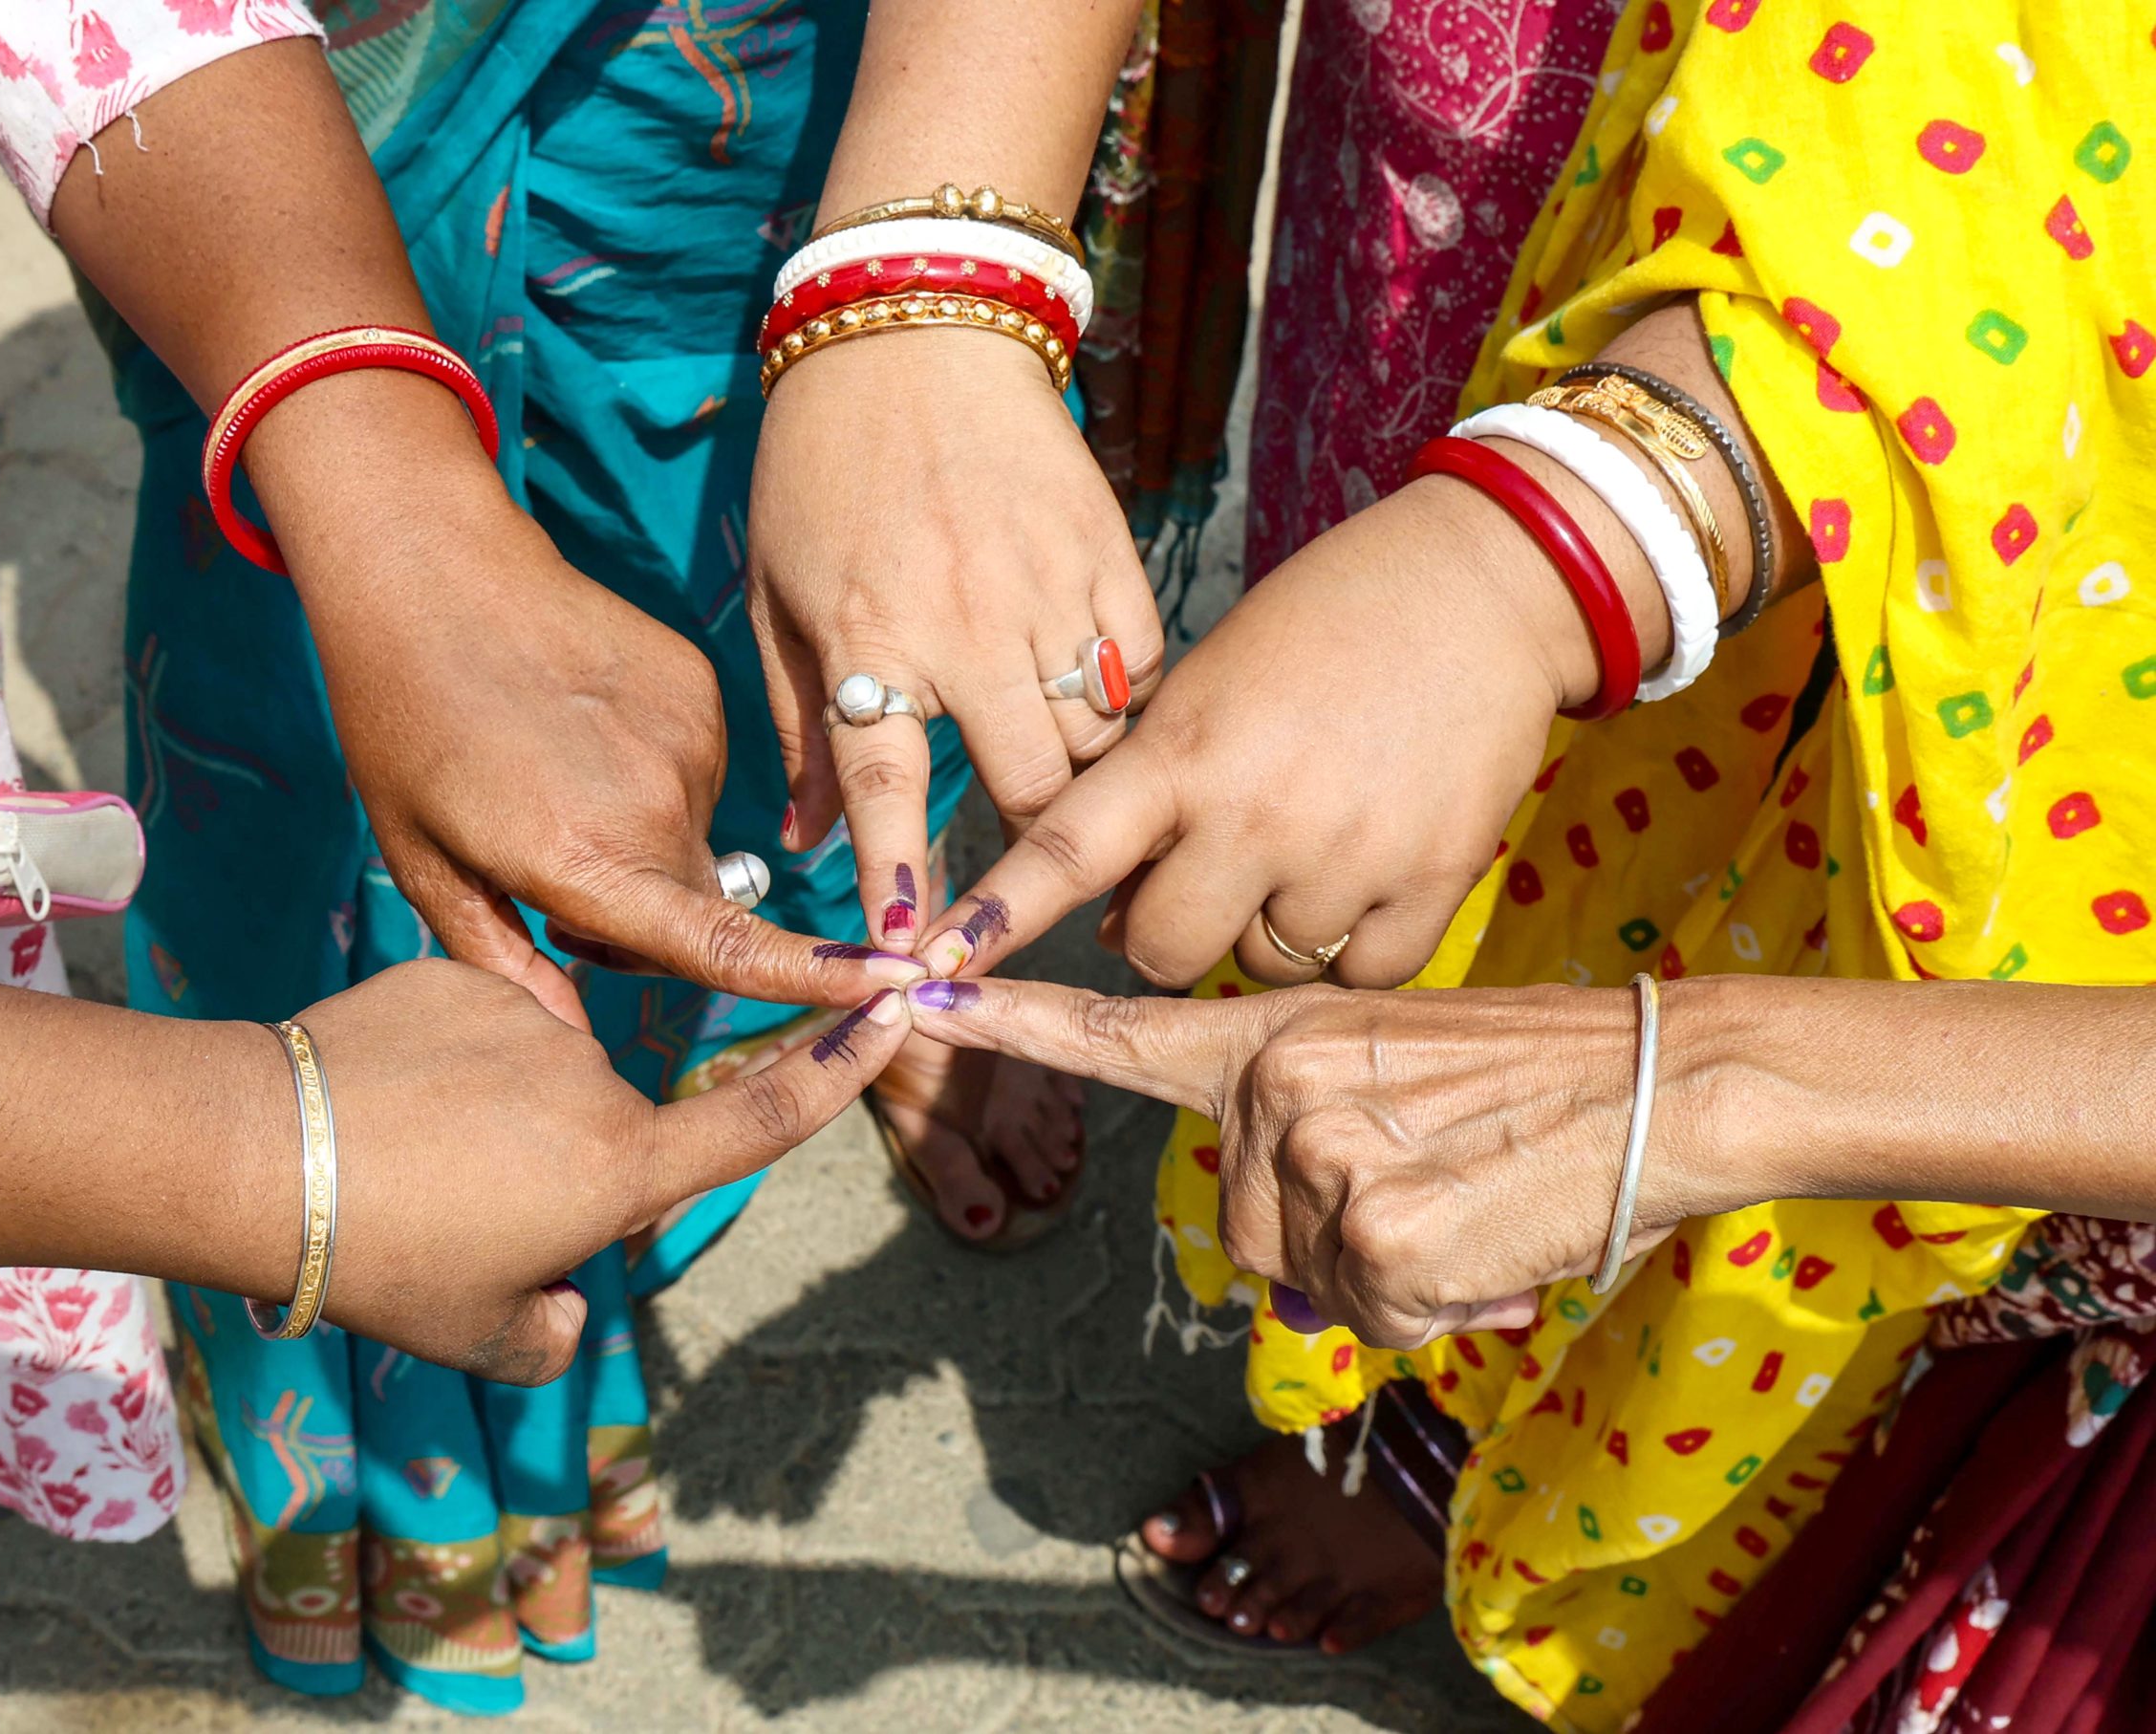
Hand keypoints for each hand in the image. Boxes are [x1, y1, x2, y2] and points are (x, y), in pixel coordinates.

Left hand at [276, 457, 924, 1013]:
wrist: (432, 572)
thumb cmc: (406, 723)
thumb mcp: (424, 862)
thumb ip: (502, 963)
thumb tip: (565, 1037)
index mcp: (591, 858)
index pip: (725, 946)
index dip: (815, 980)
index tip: (895, 988)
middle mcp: (660, 805)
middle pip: (699, 906)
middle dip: (648, 919)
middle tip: (547, 881)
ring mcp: (691, 741)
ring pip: (694, 838)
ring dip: (645, 842)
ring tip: (555, 786)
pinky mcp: (702, 692)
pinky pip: (696, 772)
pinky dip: (652, 777)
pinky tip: (583, 736)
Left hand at [278, 959, 913, 1381]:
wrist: (258, 1152)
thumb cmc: (378, 1259)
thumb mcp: (479, 1336)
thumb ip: (553, 1333)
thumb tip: (562, 1299)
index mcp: (617, 1169)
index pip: (757, 1122)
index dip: (834, 1073)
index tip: (893, 1008)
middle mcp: (594, 1082)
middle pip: (608, 1130)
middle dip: (557, 1172)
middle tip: (456, 1218)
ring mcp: (528, 1019)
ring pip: (539, 1078)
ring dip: (498, 1117)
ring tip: (404, 1157)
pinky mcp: (460, 977)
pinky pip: (479, 1028)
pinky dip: (448, 1064)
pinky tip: (382, 1099)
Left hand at [748, 330, 1162, 948]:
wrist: (915, 325)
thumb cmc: (822, 465)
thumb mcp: (777, 591)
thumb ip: (794, 721)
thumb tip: (804, 843)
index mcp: (872, 641)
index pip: (889, 793)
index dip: (904, 884)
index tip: (914, 960)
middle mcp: (967, 628)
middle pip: (1035, 790)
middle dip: (1040, 849)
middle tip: (1037, 874)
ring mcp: (1049, 591)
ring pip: (1101, 739)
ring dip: (1089, 778)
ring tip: (1072, 785)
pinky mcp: (1109, 555)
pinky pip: (1142, 669)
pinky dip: (1128, 701)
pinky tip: (1100, 701)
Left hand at [904, 975, 1718, 1348]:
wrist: (1664, 1080)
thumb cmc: (1535, 1088)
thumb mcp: (1395, 1071)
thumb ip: (1302, 1129)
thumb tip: (1288, 1251)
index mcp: (1273, 1036)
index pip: (1115, 1031)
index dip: (1010, 1017)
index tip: (915, 987)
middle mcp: (1277, 1083)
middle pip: (1244, 1235)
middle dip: (1334, 1245)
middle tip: (1434, 1183)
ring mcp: (1323, 1152)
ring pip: (1309, 1282)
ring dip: (1391, 1277)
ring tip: (1467, 1203)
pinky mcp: (1379, 1228)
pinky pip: (1377, 1317)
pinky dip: (1439, 1308)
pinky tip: (1491, 1239)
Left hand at [913, 465, 1670, 990]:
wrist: (1484, 585)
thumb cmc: (1321, 624)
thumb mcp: (1206, 685)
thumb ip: (1148, 793)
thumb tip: (1108, 915)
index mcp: (1184, 750)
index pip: (1065, 851)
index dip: (996, 917)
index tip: (932, 968)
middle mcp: (1258, 813)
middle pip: (1163, 951)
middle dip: (1161, 934)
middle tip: (1197, 881)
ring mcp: (1350, 852)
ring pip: (1266, 964)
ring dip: (1265, 930)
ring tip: (1300, 849)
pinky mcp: (1436, 878)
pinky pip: (1363, 972)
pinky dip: (1352, 947)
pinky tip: (1360, 880)